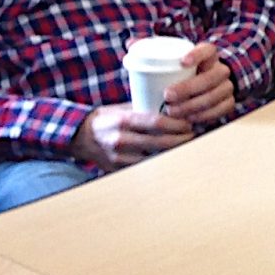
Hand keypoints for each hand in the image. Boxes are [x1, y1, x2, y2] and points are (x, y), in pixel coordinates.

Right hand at [72, 103, 191, 169]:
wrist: (80, 138)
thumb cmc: (106, 119)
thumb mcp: (121, 109)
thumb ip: (143, 109)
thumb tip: (173, 106)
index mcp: (122, 120)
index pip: (155, 122)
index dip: (176, 124)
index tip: (189, 123)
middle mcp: (121, 139)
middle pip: (160, 142)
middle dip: (181, 139)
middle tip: (194, 134)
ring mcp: (120, 157)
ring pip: (156, 157)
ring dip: (175, 152)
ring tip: (188, 145)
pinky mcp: (120, 169)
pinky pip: (146, 167)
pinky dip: (161, 162)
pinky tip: (172, 157)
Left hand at [159, 41, 236, 127]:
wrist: (201, 88)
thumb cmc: (179, 73)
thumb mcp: (167, 60)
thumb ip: (151, 50)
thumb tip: (130, 43)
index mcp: (208, 55)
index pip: (208, 50)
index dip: (198, 54)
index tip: (182, 62)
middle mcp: (220, 70)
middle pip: (212, 77)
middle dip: (190, 87)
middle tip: (168, 95)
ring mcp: (226, 87)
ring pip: (216, 95)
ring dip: (195, 105)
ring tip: (173, 111)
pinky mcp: (227, 103)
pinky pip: (220, 110)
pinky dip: (205, 116)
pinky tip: (190, 120)